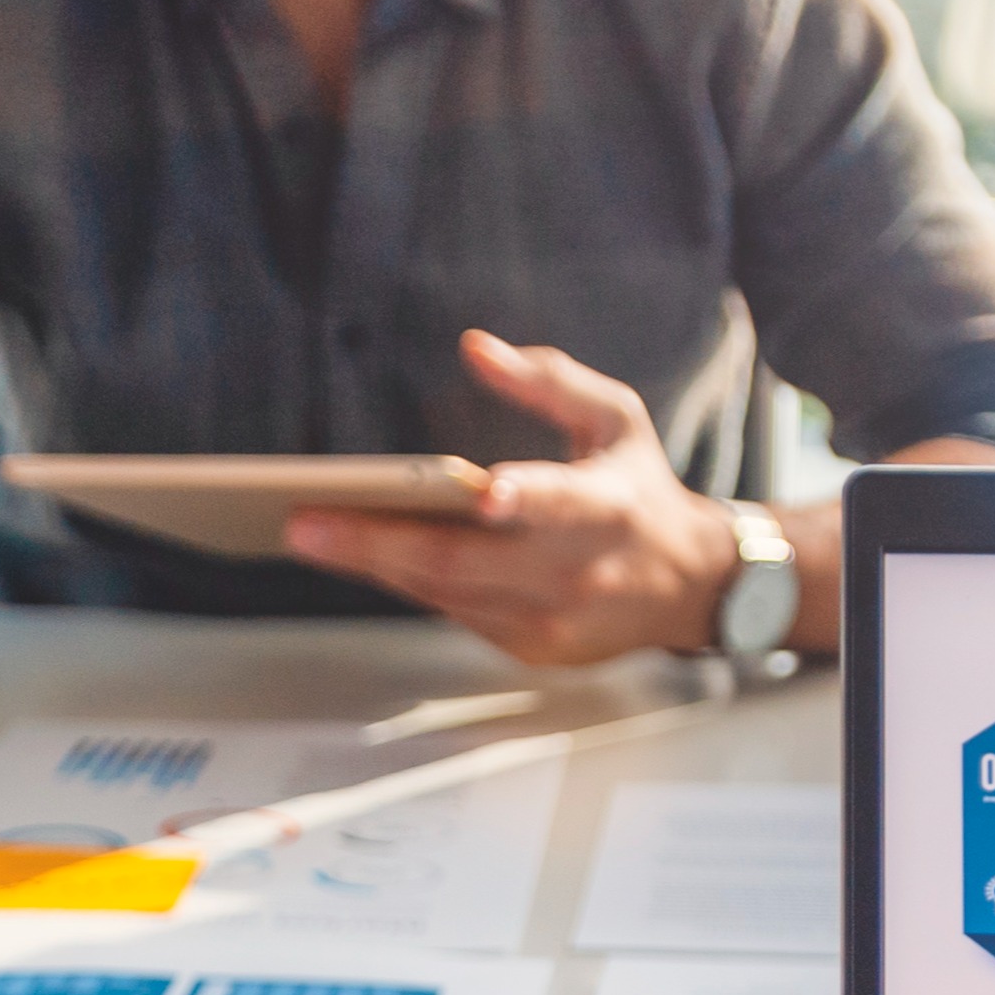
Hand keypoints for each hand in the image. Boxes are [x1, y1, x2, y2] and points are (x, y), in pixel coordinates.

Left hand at [282, 331, 740, 665]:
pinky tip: (360, 553)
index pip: (558, 505)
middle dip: (377, 544)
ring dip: (374, 565)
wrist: (690, 587)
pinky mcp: (531, 649)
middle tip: (304, 524)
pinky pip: (452, 613)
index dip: (523, 499)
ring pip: (445, 594)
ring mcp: (552, 621)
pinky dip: (406, 582)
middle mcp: (577, 573)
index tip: (482, 491)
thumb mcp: (615, 418)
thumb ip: (548, 380)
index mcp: (607, 507)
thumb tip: (474, 346)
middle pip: (463, 563)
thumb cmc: (640, 488)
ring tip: (311, 532)